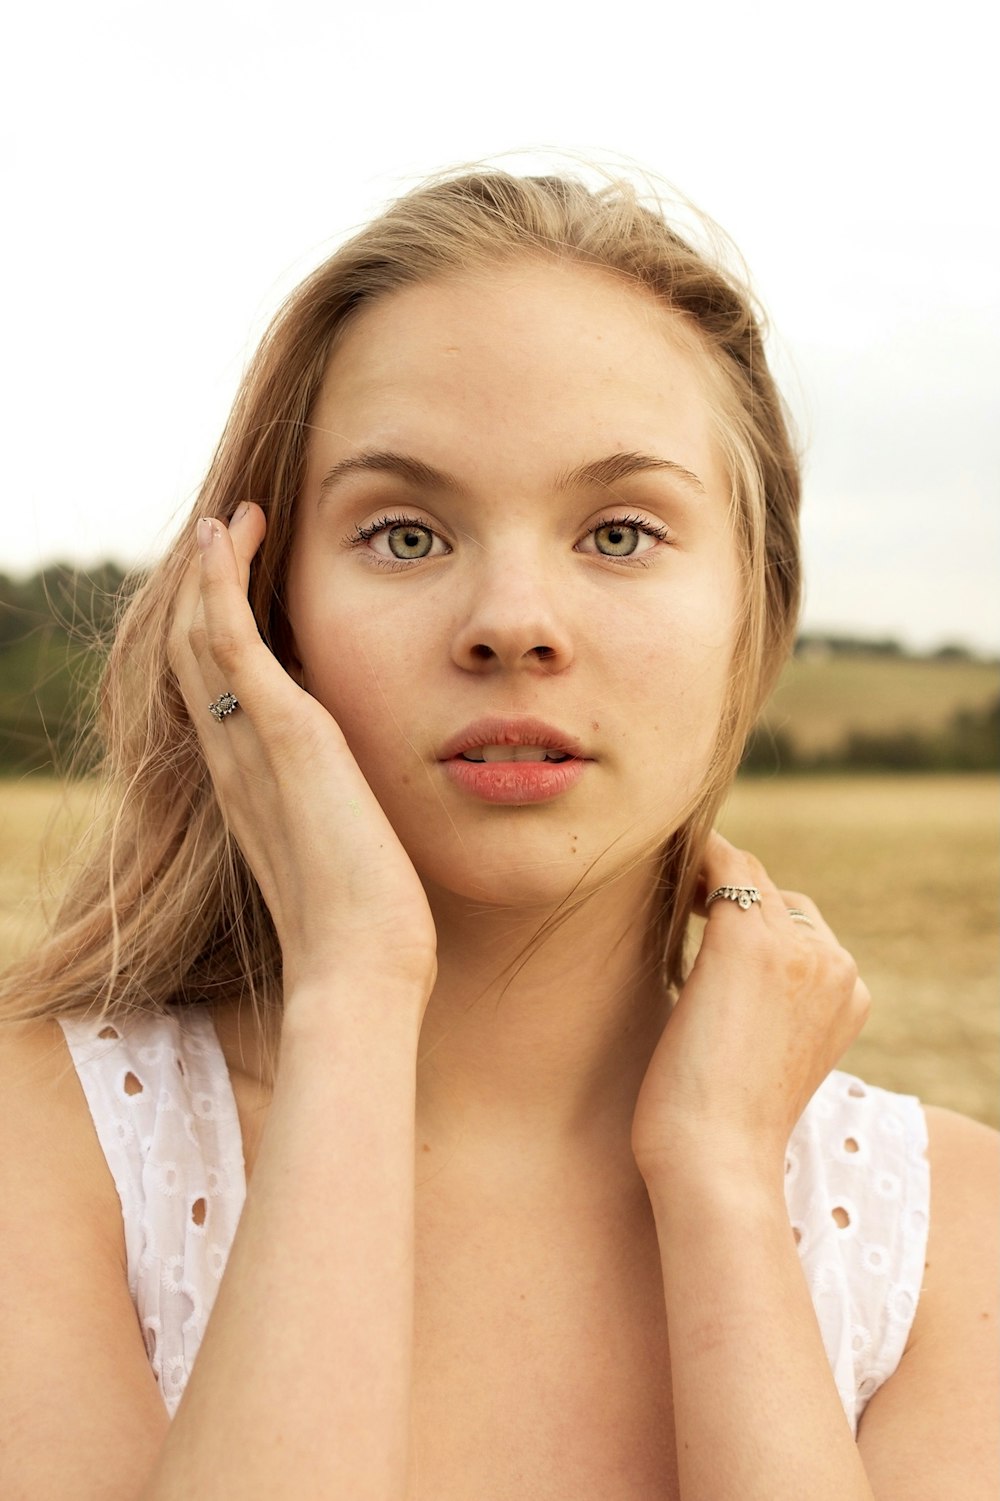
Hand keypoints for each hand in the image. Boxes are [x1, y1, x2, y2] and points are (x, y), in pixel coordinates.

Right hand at [168, 504, 437, 1001]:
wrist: (360, 971)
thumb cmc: (366, 930)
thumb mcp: (347, 860)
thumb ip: (343, 819)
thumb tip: (371, 802)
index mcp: (248, 791)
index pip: (212, 695)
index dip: (212, 635)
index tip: (234, 589)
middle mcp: (234, 763)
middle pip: (191, 655)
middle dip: (204, 591)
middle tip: (224, 537)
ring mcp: (252, 747)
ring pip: (199, 635)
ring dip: (208, 572)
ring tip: (227, 523)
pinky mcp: (286, 735)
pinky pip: (229, 641)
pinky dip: (220, 583)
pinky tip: (227, 538)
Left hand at [631, 832, 869, 1185]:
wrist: (718, 1163)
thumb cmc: (724, 1130)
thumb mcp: (767, 1058)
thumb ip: (765, 1011)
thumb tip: (719, 985)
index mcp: (850, 994)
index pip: (802, 924)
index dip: (749, 914)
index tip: (699, 913)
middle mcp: (835, 963)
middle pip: (777, 894)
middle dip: (727, 887)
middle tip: (672, 893)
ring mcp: (795, 949)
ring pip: (747, 874)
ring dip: (704, 870)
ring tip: (659, 882)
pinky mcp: (746, 941)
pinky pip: (719, 866)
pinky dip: (689, 859)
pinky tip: (655, 870)